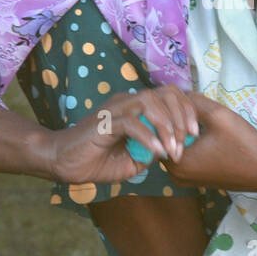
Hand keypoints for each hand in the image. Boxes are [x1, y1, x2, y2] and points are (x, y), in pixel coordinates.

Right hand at [48, 84, 199, 186]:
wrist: (62, 162)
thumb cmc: (95, 161)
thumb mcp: (133, 161)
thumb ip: (152, 152)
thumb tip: (170, 148)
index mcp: (136, 107)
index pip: (169, 95)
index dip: (186, 111)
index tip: (194, 135)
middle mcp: (128, 101)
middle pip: (165, 93)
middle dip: (182, 115)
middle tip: (187, 141)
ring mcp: (115, 109)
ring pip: (150, 102)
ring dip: (166, 126)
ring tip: (173, 149)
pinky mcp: (104, 121)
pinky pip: (131, 123)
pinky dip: (148, 137)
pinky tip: (157, 153)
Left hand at [162, 92, 256, 193]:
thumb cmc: (244, 144)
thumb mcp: (219, 115)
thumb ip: (194, 101)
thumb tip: (178, 94)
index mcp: (176, 162)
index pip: (158, 130)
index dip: (166, 111)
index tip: (176, 98)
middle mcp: (175, 175)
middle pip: (164, 139)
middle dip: (174, 120)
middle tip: (187, 104)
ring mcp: (185, 180)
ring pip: (174, 146)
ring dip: (181, 131)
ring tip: (196, 115)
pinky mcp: (196, 180)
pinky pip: (184, 156)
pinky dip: (189, 142)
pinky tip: (202, 131)